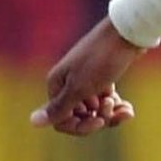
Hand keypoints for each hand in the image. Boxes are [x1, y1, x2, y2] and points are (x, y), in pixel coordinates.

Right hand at [30, 19, 142, 134]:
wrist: (127, 34)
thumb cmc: (101, 60)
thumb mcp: (79, 88)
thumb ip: (58, 108)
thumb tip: (32, 121)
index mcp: (56, 85)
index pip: (61, 121)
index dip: (81, 126)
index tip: (99, 121)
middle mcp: (68, 83)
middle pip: (80, 117)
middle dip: (99, 118)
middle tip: (111, 105)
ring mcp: (85, 81)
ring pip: (95, 111)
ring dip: (110, 114)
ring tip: (126, 108)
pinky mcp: (102, 78)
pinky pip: (105, 102)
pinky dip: (117, 107)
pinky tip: (128, 110)